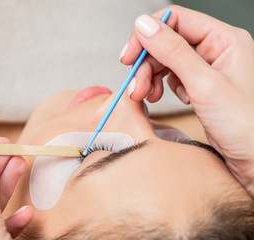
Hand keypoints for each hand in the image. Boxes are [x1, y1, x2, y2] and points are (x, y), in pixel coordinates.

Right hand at [120, 5, 253, 194]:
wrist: (253, 157)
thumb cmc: (244, 125)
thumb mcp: (204, 84)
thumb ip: (173, 52)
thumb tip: (145, 26)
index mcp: (224, 39)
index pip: (176, 20)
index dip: (148, 35)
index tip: (130, 56)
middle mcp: (214, 50)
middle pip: (166, 42)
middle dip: (145, 64)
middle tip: (135, 85)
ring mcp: (205, 68)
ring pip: (164, 61)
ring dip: (148, 77)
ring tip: (143, 96)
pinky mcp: (197, 85)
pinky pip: (168, 77)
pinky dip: (157, 87)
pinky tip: (158, 98)